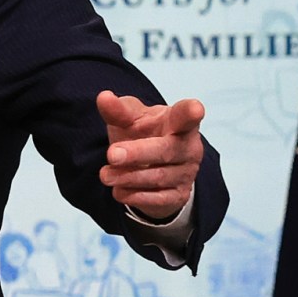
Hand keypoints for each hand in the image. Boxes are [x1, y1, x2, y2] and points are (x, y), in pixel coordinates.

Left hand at [96, 91, 204, 220]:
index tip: (195, 109)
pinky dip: (134, 196)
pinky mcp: (179, 195)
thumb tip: (103, 97)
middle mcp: (189, 146)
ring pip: (158, 177)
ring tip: (105, 175)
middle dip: (138, 153)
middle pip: (165, 150)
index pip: (187, 115)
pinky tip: (118, 190)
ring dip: (128, 177)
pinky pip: (157, 199)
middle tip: (111, 154)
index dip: (191, 112)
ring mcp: (187, 172)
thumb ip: (118, 110)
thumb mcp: (130, 119)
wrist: (150, 166)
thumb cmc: (143, 134)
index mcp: (179, 121)